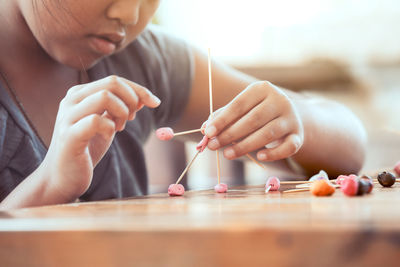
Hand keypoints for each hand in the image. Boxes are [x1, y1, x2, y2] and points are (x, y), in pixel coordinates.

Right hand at [41, 75, 159, 199]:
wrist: (62, 178)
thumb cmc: (86, 149)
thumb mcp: (107, 124)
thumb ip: (119, 109)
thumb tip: (144, 97)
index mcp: (80, 94)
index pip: (114, 80)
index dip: (139, 90)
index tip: (155, 103)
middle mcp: (71, 100)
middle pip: (112, 83)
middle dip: (132, 98)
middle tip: (132, 118)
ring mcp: (68, 117)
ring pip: (105, 97)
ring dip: (121, 113)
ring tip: (119, 129)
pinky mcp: (69, 135)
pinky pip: (96, 121)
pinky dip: (110, 128)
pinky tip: (107, 137)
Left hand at [204, 81, 303, 161]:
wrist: (288, 118)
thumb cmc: (257, 113)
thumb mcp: (241, 110)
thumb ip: (222, 117)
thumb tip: (204, 130)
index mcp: (263, 89)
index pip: (239, 105)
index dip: (222, 120)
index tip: (208, 133)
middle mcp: (280, 100)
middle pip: (253, 119)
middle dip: (230, 134)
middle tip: (213, 146)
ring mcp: (291, 118)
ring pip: (268, 134)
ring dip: (245, 146)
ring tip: (227, 154)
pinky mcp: (298, 136)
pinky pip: (288, 147)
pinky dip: (274, 153)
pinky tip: (259, 157)